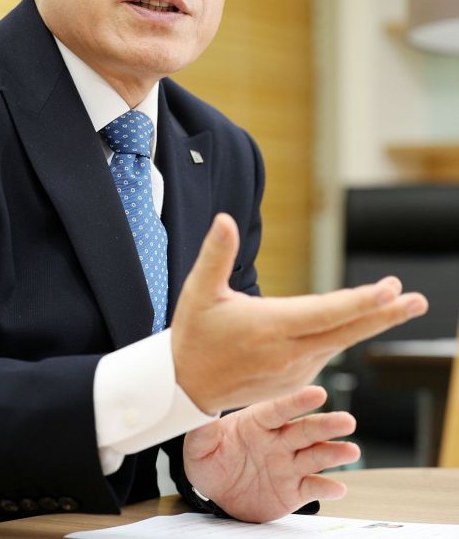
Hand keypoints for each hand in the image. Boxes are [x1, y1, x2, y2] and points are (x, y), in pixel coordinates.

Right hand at [172, 213, 427, 413]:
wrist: (186, 385)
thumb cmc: (194, 334)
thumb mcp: (200, 291)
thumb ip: (216, 253)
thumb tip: (225, 219)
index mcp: (270, 327)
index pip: (326, 313)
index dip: (361, 301)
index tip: (390, 288)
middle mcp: (289, 353)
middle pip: (347, 332)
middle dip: (386, 315)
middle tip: (417, 300)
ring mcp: (295, 370)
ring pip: (340, 342)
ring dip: (370, 323)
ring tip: (397, 303)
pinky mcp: (295, 380)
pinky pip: (326, 352)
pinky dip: (346, 335)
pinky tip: (358, 322)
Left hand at [184, 385, 358, 522]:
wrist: (216, 492)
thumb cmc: (209, 460)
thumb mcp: (199, 446)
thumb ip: (203, 430)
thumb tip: (200, 411)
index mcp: (257, 422)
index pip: (279, 408)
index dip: (297, 401)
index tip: (317, 393)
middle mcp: (278, 440)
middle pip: (305, 429)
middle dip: (326, 425)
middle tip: (347, 421)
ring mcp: (288, 464)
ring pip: (315, 456)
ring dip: (334, 453)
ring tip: (351, 450)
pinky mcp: (292, 490)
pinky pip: (311, 488)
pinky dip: (326, 488)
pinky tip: (339, 487)